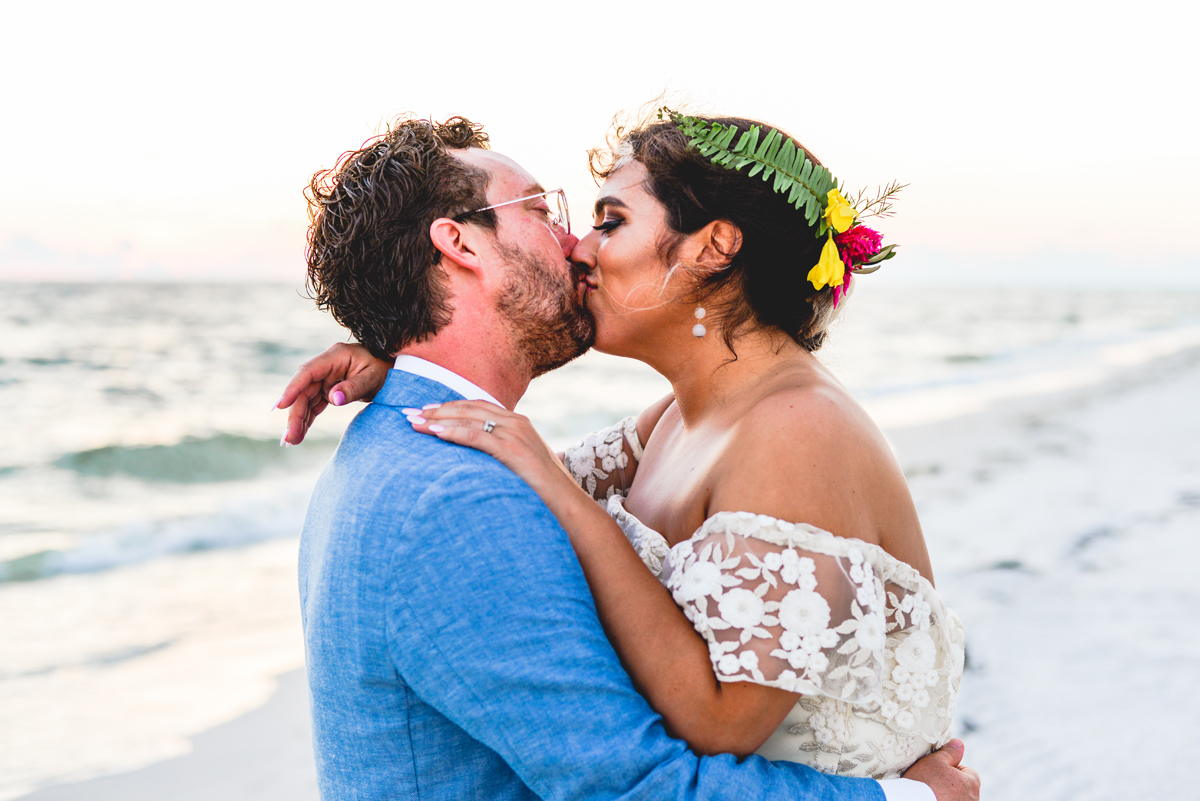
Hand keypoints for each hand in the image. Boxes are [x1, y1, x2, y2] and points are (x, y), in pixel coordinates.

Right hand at [276, 343, 390, 444]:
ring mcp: (327, 378)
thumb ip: (353, 388)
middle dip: (295, 414)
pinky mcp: (329, 389)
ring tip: (292, 441)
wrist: (395, 369)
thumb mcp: (373, 378)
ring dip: (299, 420)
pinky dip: (308, 419)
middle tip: (289, 437)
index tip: (281, 406)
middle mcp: (327, 366)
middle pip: (304, 390)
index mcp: (336, 356)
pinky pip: (315, 405)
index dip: (293, 388)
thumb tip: (333, 399)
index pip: (308, 372)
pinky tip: (300, 434)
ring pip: (306, 400)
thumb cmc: (386, 369)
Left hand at [406, 401, 579, 503]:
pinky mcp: (512, 449)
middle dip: (436, 410)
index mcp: (518, 423)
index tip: (425, 411)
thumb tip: (479, 463)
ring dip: (438, 419)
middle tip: (409, 414)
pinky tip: (435, 433)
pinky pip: (476, 436)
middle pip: (468, 408)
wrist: (568, 506)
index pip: (476, 406)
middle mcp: (516, 422)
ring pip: (469, 418)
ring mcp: (515, 433)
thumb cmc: (544, 492)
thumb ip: (503, 456)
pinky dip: (453, 432)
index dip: (449, 407)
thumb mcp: (522, 466)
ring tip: (414, 422)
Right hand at [902, 739, 979, 800]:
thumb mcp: (935, 761)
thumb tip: (959, 744)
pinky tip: (931, 799)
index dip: (952, 768)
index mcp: (972, 784)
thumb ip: (950, 752)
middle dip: (951, 784)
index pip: (968, 771)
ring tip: (931, 794)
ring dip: (948, 795)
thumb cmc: (924, 784)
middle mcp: (972, 800)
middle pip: (964, 787)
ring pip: (957, 798)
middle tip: (933, 782)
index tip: (939, 771)